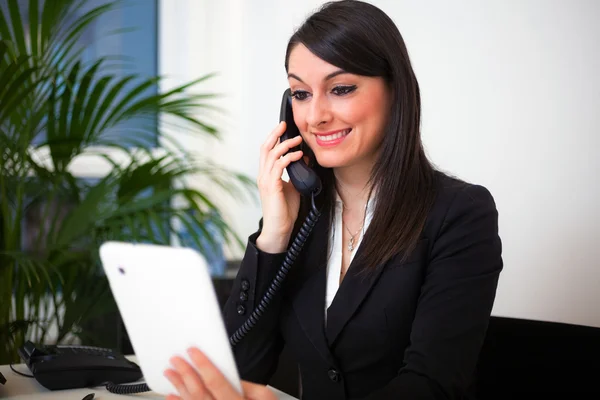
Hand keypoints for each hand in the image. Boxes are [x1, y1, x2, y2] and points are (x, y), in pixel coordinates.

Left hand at [164, 347, 276, 399]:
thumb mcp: (266, 397)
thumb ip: (249, 386)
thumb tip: (231, 375)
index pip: (215, 381)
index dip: (203, 364)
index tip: (192, 351)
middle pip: (199, 392)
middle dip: (185, 373)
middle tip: (176, 359)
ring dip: (178, 387)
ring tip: (170, 373)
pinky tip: (171, 396)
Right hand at [256, 121, 302, 252]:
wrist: (279, 229)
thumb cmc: (285, 211)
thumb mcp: (294, 187)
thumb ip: (297, 172)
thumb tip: (306, 158)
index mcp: (266, 174)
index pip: (267, 150)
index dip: (274, 137)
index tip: (284, 128)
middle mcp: (263, 175)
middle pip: (265, 148)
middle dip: (275, 134)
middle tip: (285, 124)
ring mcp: (266, 180)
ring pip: (271, 155)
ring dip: (285, 145)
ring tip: (297, 140)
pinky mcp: (272, 186)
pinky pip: (278, 166)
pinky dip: (289, 158)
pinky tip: (299, 155)